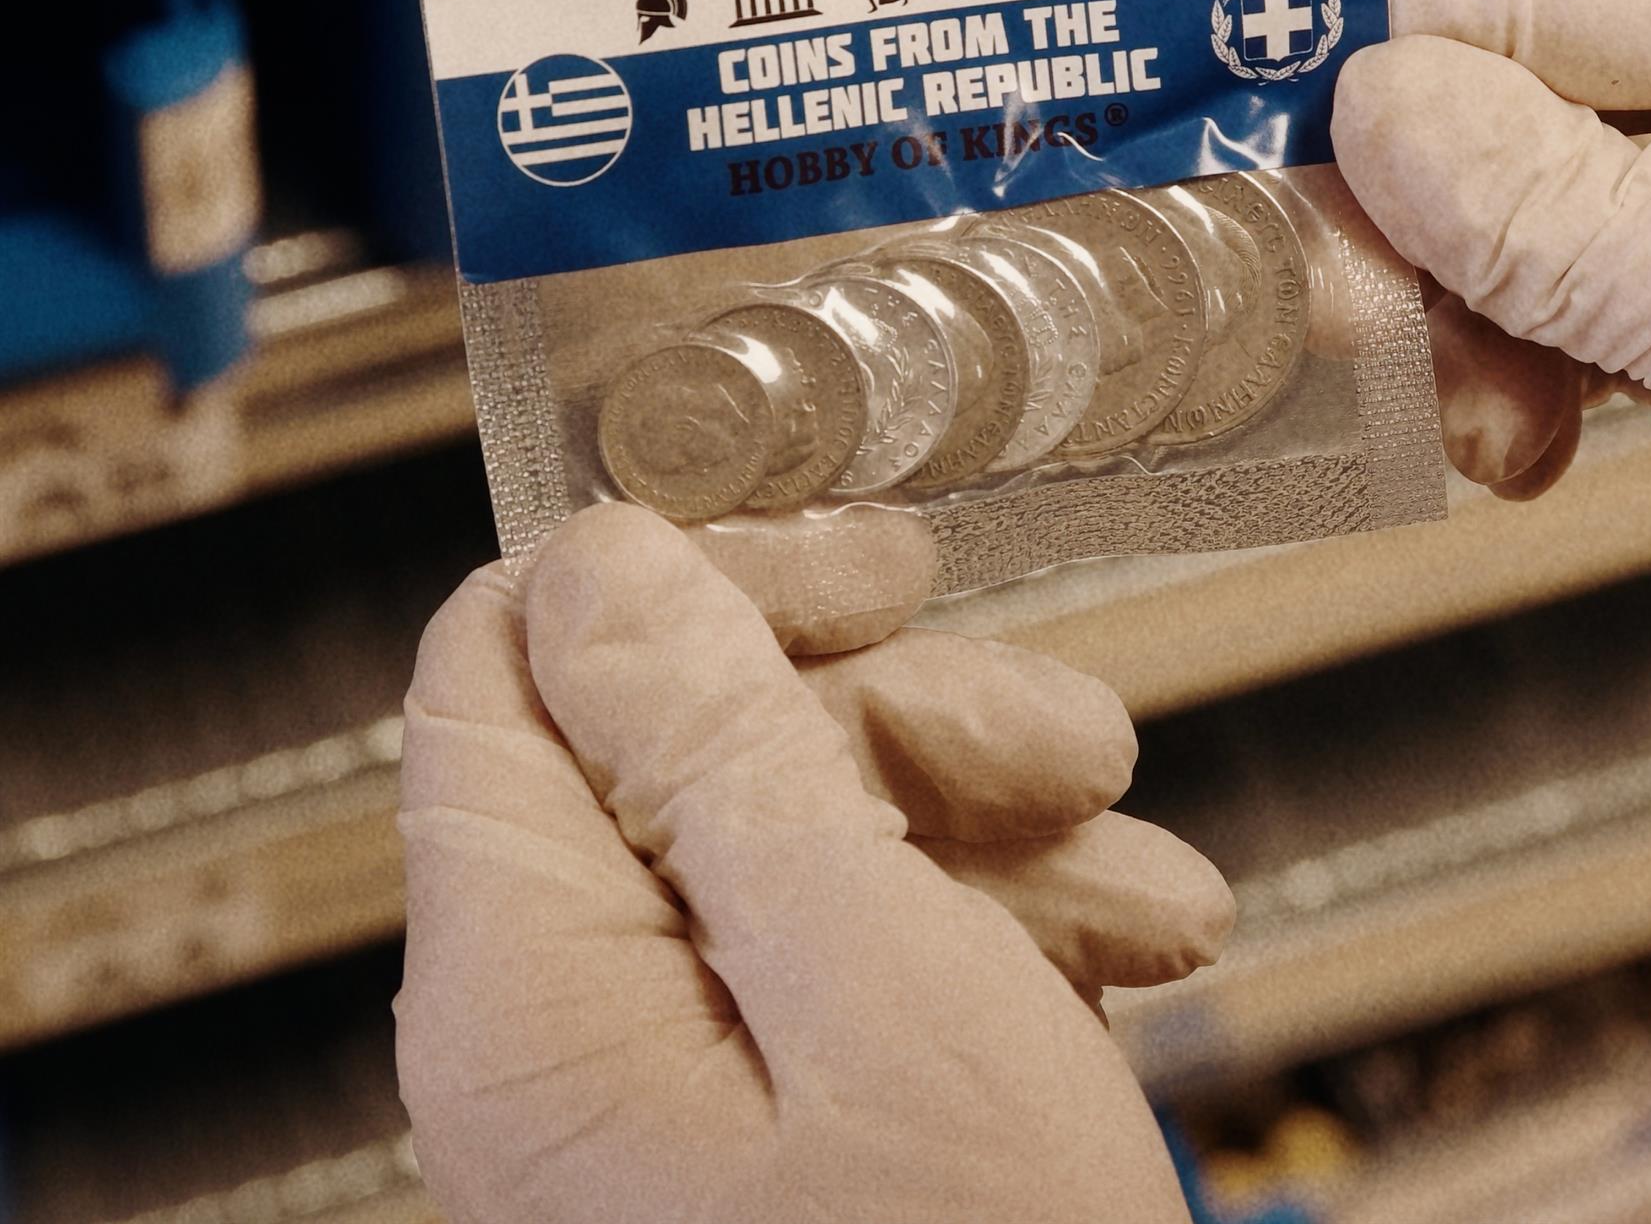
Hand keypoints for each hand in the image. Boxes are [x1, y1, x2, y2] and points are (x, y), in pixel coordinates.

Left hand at [396, 505, 1232, 1223]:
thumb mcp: (876, 995)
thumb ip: (721, 759)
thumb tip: (607, 561)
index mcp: (529, 985)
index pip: (510, 665)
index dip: (679, 580)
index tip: (845, 559)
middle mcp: (577, 1018)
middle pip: (685, 736)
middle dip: (883, 702)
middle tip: (1034, 717)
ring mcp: (686, 1066)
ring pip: (806, 825)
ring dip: (985, 812)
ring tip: (1129, 861)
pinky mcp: (787, 1101)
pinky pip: (867, 936)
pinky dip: (1004, 917)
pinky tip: (1131, 940)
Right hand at [1332, 0, 1650, 570]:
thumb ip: (1570, 207)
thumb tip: (1373, 103)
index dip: (1345, 50)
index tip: (1215, 137)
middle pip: (1482, 104)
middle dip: (1401, 228)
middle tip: (1349, 331)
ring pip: (1503, 222)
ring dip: (1455, 327)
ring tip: (1487, 431)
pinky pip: (1561, 309)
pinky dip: (1517, 379)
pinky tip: (1536, 442)